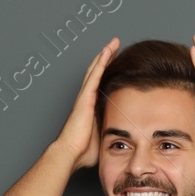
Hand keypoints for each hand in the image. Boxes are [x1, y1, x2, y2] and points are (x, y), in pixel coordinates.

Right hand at [52, 37, 119, 170]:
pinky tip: (107, 50)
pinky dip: (101, 61)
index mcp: (89, 107)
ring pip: (95, 69)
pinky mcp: (85, 97)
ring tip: (113, 42)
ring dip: (104, 54)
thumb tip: (123, 134)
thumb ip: (110, 131)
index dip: (106, 72)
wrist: (71, 153)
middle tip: (114, 46)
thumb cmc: (83, 151)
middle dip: (105, 58)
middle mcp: (85, 99)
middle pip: (96, 73)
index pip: (100, 84)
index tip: (115, 64)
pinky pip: (95, 74)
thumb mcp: (102, 137)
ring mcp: (84, 96)